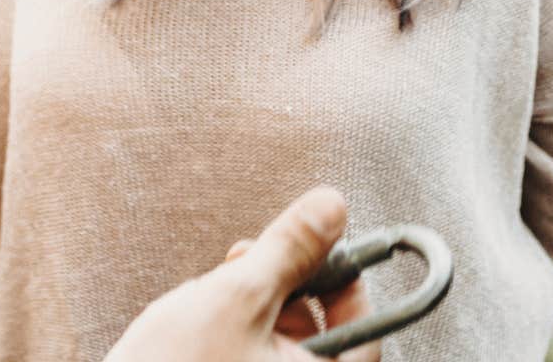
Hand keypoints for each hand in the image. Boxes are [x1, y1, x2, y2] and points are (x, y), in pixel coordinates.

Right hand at [104, 187, 378, 361]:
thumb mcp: (236, 297)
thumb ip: (290, 249)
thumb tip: (333, 206)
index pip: (365, 331)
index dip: (344, 281)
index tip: (320, 250)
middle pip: (316, 336)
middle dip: (278, 290)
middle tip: (244, 261)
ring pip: (273, 345)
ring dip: (243, 310)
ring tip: (203, 300)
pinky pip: (244, 360)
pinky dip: (224, 336)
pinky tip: (187, 326)